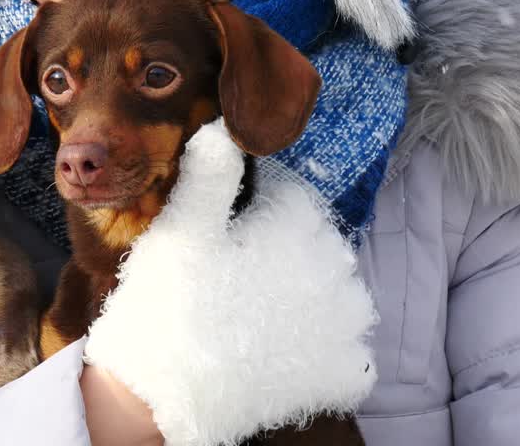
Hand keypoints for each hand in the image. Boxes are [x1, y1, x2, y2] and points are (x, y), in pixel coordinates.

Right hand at [84, 120, 375, 444]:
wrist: (166, 390)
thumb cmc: (170, 302)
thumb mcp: (183, 228)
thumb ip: (210, 174)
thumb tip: (223, 129)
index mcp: (300, 223)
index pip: (291, 199)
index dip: (256, 213)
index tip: (226, 237)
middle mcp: (336, 268)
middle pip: (318, 246)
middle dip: (287, 255)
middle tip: (237, 281)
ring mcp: (343, 324)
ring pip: (342, 297)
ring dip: (315, 302)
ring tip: (262, 317)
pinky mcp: (341, 373)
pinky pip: (353, 358)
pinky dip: (329, 358)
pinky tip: (288, 357)